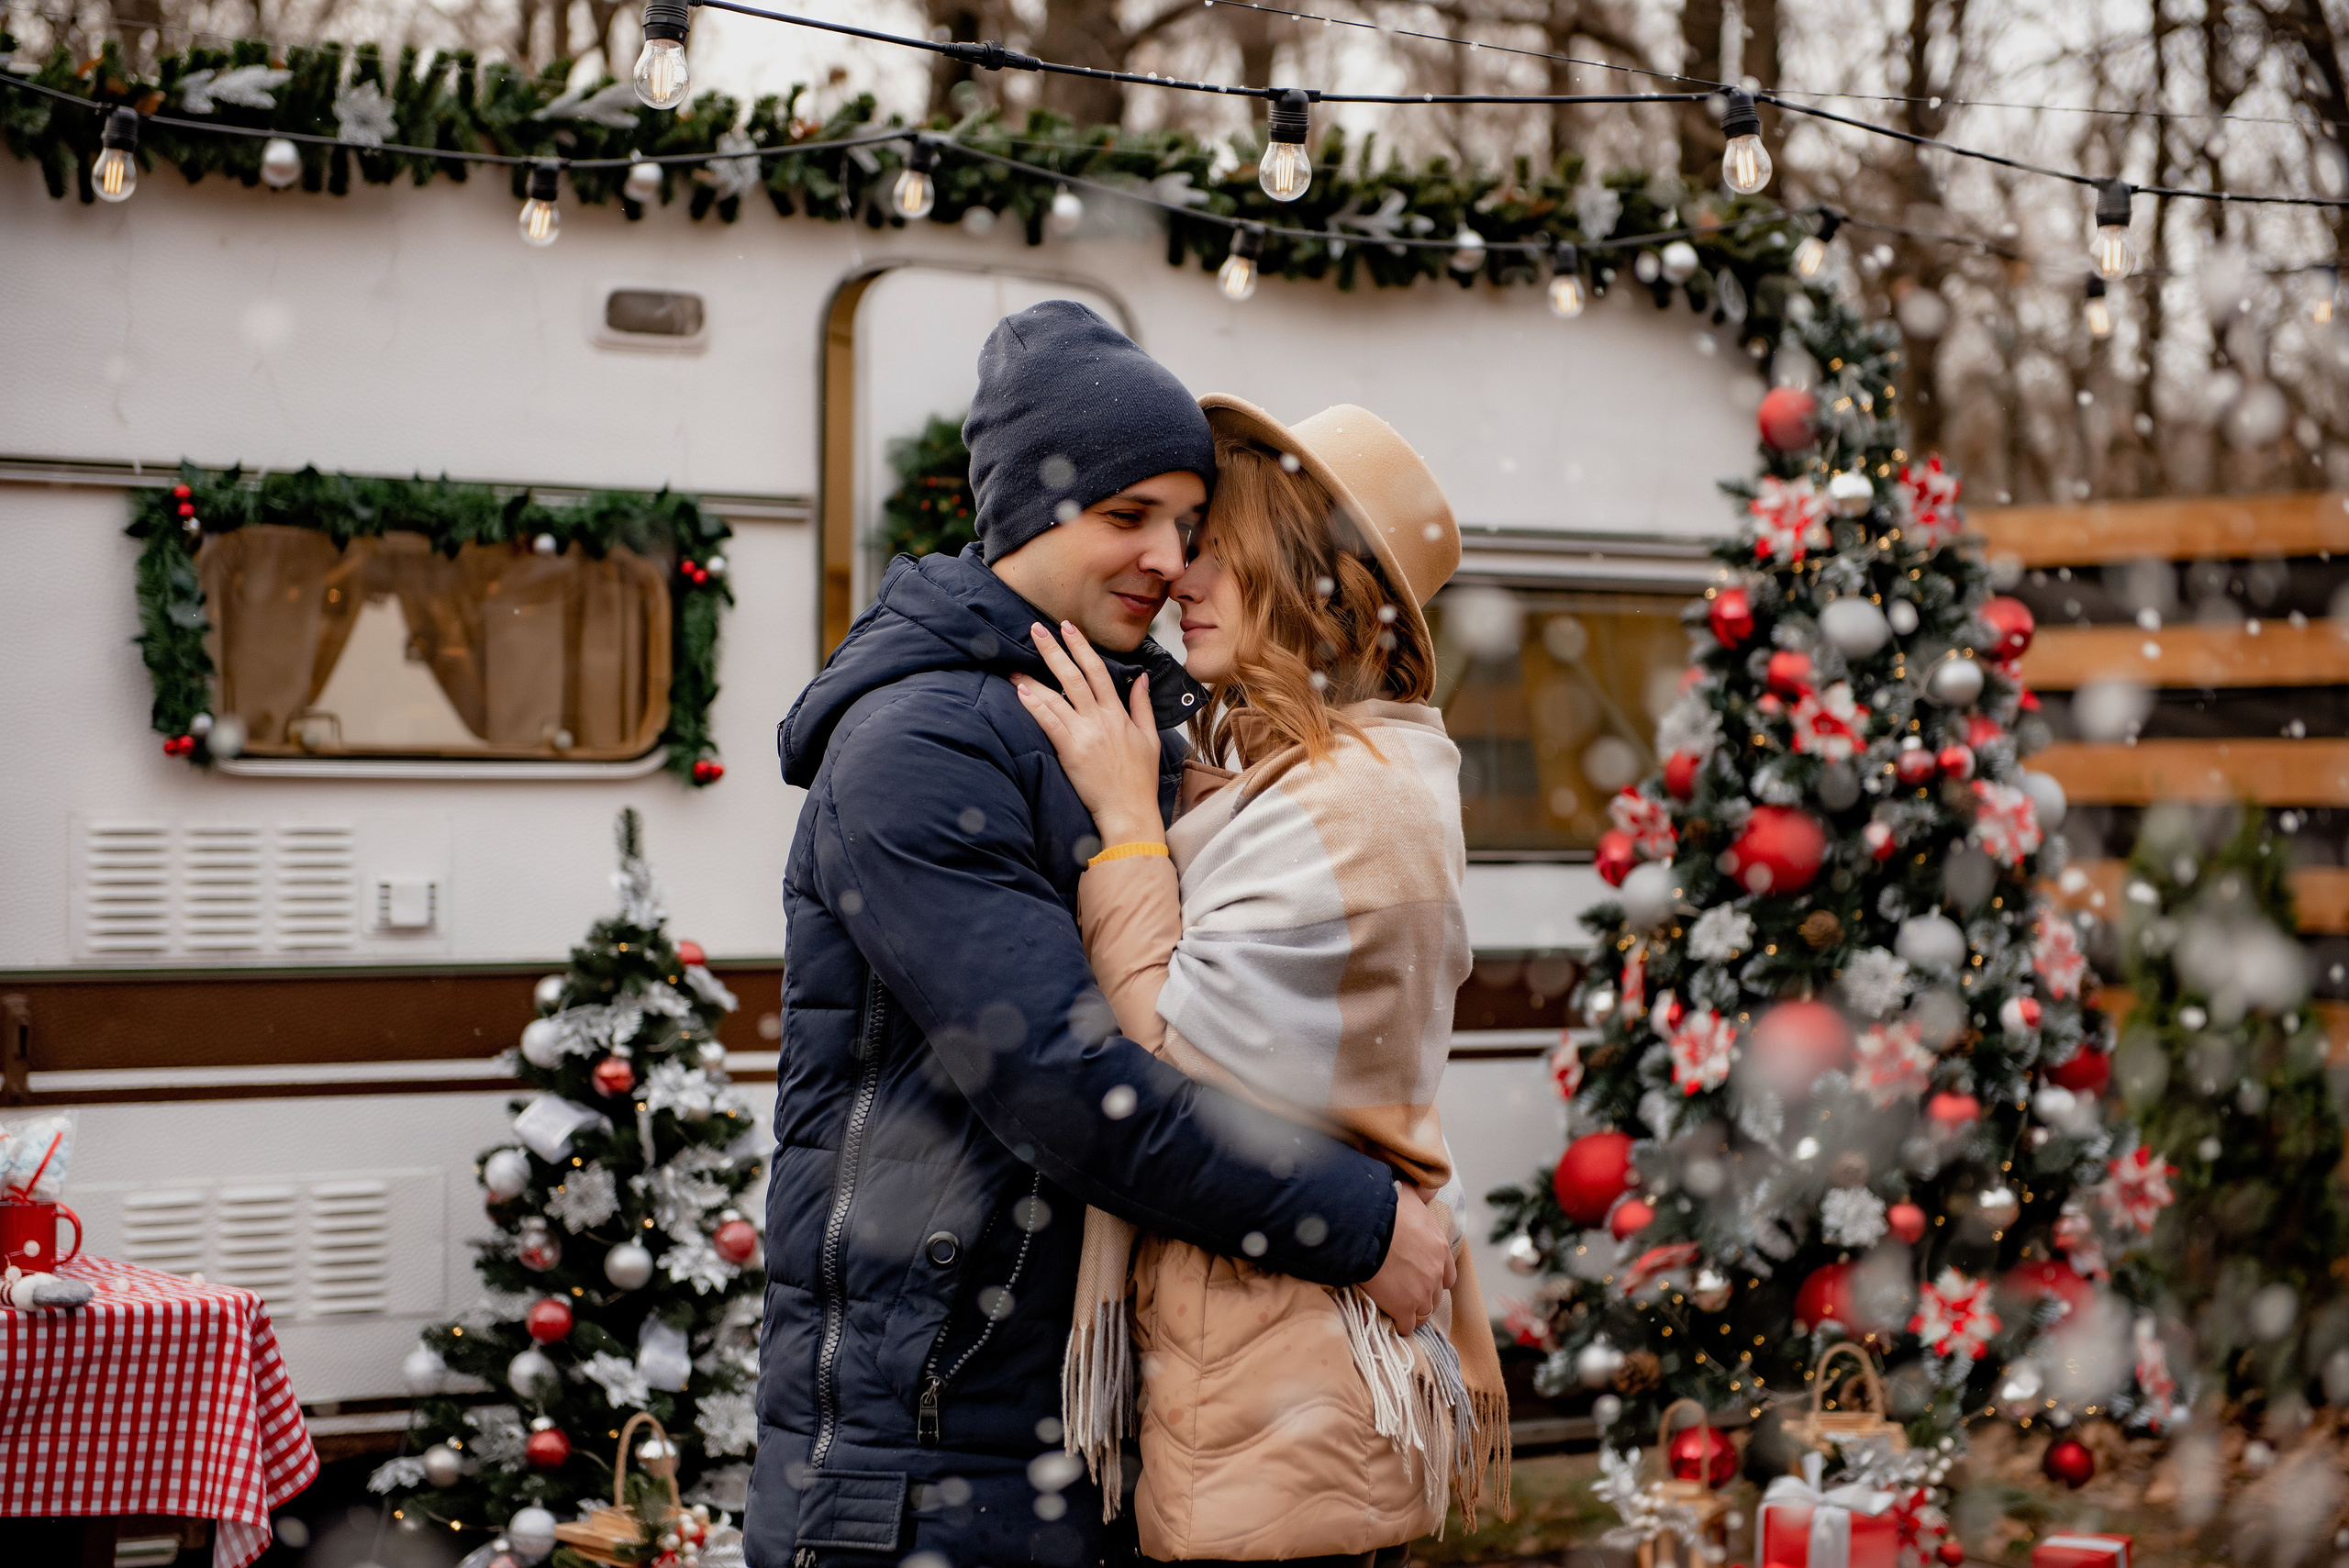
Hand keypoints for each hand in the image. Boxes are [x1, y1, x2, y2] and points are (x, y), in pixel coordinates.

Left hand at [1012, 621, 1165, 846]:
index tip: (1067, 628)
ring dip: (1033, 678)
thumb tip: (1141, 678)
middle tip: (1036, 629)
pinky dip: (1034, 705)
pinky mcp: (1070, 751)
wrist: (1129, 810)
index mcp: (1118, 714)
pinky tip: (1020, 691)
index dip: (1081, 647)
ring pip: (1056, 697)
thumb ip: (1142, 705)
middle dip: (1053, 650)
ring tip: (1014, 665)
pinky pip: (1049, 722)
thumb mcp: (1149, 738)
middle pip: (1074, 676)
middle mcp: (1100, 719)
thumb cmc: (1139, 779)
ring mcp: (1084, 734)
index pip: (1098, 671)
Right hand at [1359, 1182, 1456, 1333]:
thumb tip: (1430, 1186)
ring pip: (1424, 1312)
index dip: (1435, 1278)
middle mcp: (1436, 1274)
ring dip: (1413, 1311)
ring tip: (1399, 1307)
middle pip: (1436, 1295)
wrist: (1368, 1229)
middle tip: (1406, 1292)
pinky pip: (1406, 1325)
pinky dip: (1400, 1324)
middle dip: (1424, 1295)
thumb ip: (1423, 1194)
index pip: (1448, 1276)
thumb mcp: (1411, 1194)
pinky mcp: (1403, 1307)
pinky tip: (1392, 1318)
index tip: (1422, 1277)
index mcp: (1440, 1250)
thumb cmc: (1387, 1209)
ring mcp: (1421, 1293)